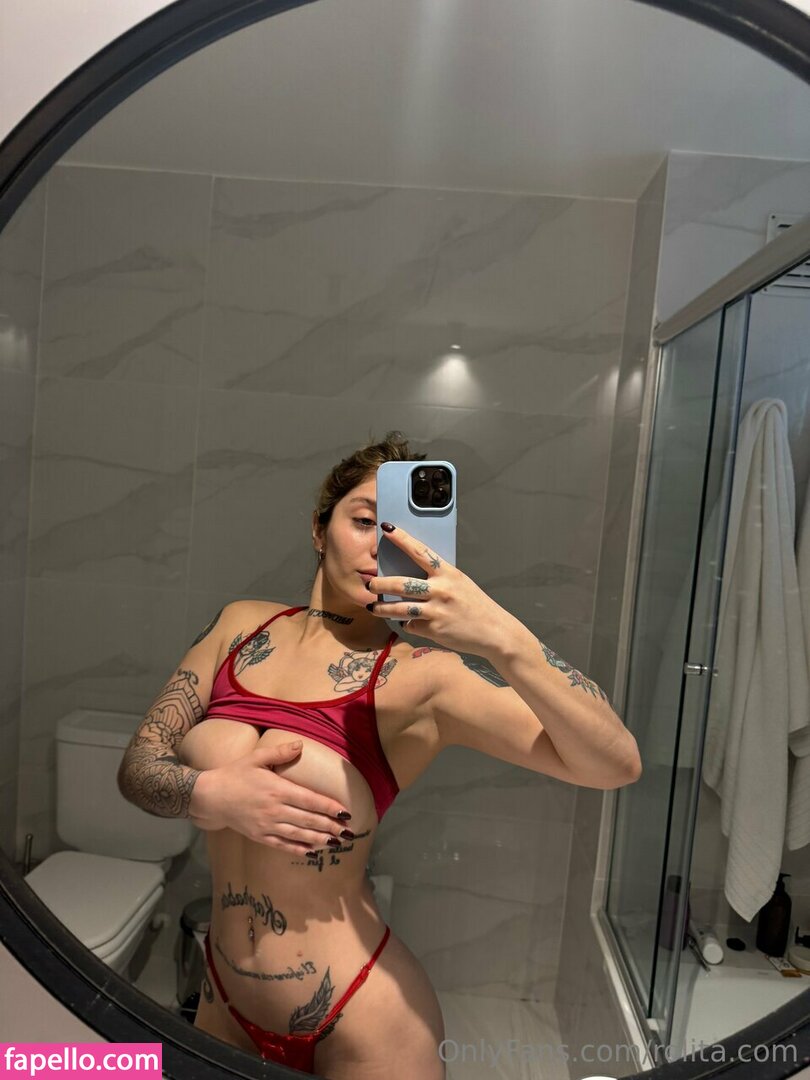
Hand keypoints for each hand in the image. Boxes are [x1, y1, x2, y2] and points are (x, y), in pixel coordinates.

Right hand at [188, 741, 352, 854]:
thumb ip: (280, 752)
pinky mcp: (259, 836)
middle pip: (308, 820)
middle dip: (331, 827)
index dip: (329, 807)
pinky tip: (312, 852)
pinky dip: (298, 849)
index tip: (346, 812)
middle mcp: (275, 809)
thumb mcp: (256, 758)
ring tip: (337, 843)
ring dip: (319, 839)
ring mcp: (267, 825)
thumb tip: (301, 744)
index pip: (310, 800)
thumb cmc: (235, 774)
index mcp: (277, 789)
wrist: (210, 796)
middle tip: (349, 832)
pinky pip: (282, 845)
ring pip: (298, 835)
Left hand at [367, 522, 519, 656]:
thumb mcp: (460, 583)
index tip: (387, 529)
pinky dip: (408, 624)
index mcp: (448, 573)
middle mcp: (441, 590)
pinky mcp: (434, 629)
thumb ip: (439, 579)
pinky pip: (412, 625)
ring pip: (400, 608)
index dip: (402, 539)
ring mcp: (436, 611)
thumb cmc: (476, 606)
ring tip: (373, 607)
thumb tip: (413, 576)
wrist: (494, 632)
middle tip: (371, 583)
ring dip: (382, 608)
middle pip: (401, 584)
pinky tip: (409, 623)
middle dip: (381, 583)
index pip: (420, 551)